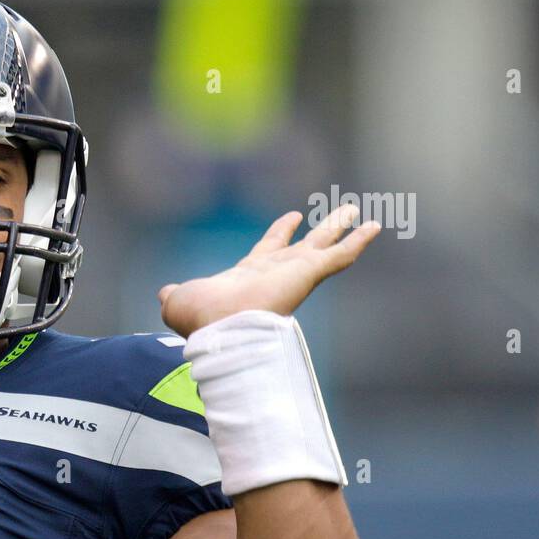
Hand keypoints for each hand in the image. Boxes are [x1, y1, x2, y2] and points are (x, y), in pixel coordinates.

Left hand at [157, 204, 380, 337]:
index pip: (270, 248)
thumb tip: (164, 294)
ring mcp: (295, 273)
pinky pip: (339, 256)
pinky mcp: (308, 273)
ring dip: (341, 227)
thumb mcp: (179, 301)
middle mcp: (277, 273)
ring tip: (358, 209)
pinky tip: (375, 226)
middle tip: (341, 211)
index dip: (280, 232)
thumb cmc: (201, 319)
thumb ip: (173, 295)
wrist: (221, 329)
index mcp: (251, 275)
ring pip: (325, 244)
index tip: (292, 216)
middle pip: (305, 244)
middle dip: (321, 228)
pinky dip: (358, 241)